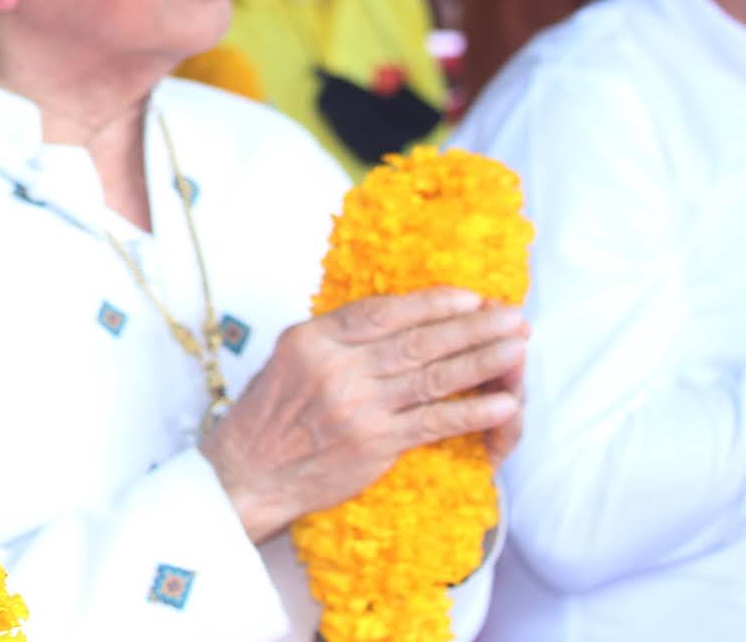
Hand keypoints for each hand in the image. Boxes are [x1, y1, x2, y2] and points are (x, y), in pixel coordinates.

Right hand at [200, 288, 526, 541]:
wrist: (250, 471)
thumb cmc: (270, 413)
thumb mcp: (291, 357)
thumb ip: (337, 337)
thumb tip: (394, 316)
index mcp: (314, 339)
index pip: (382, 312)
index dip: (431, 303)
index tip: (470, 297)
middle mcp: (337, 369)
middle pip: (418, 342)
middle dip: (473, 327)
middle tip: (513, 317)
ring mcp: (358, 408)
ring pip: (433, 378)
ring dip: (482, 361)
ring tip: (518, 349)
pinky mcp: (375, 444)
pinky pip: (433, 423)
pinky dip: (471, 412)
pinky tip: (501, 403)